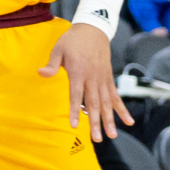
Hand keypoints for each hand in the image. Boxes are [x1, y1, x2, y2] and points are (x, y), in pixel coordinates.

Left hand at [40, 21, 133, 140]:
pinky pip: (116, 96)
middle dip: (95, 122)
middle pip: (94, 103)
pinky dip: (122, 109)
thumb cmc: (72, 41)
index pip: (75, 95)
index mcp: (78, 72)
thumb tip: (41, 73)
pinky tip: (128, 121)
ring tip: (112, 135)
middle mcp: (92, 78)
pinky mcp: (109, 79)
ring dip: (110, 120)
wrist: (93, 30)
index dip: (74, 110)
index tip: (74, 125)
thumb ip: (52, 64)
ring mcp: (102, 79)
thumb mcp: (58, 49)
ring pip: (107, 103)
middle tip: (97, 139)